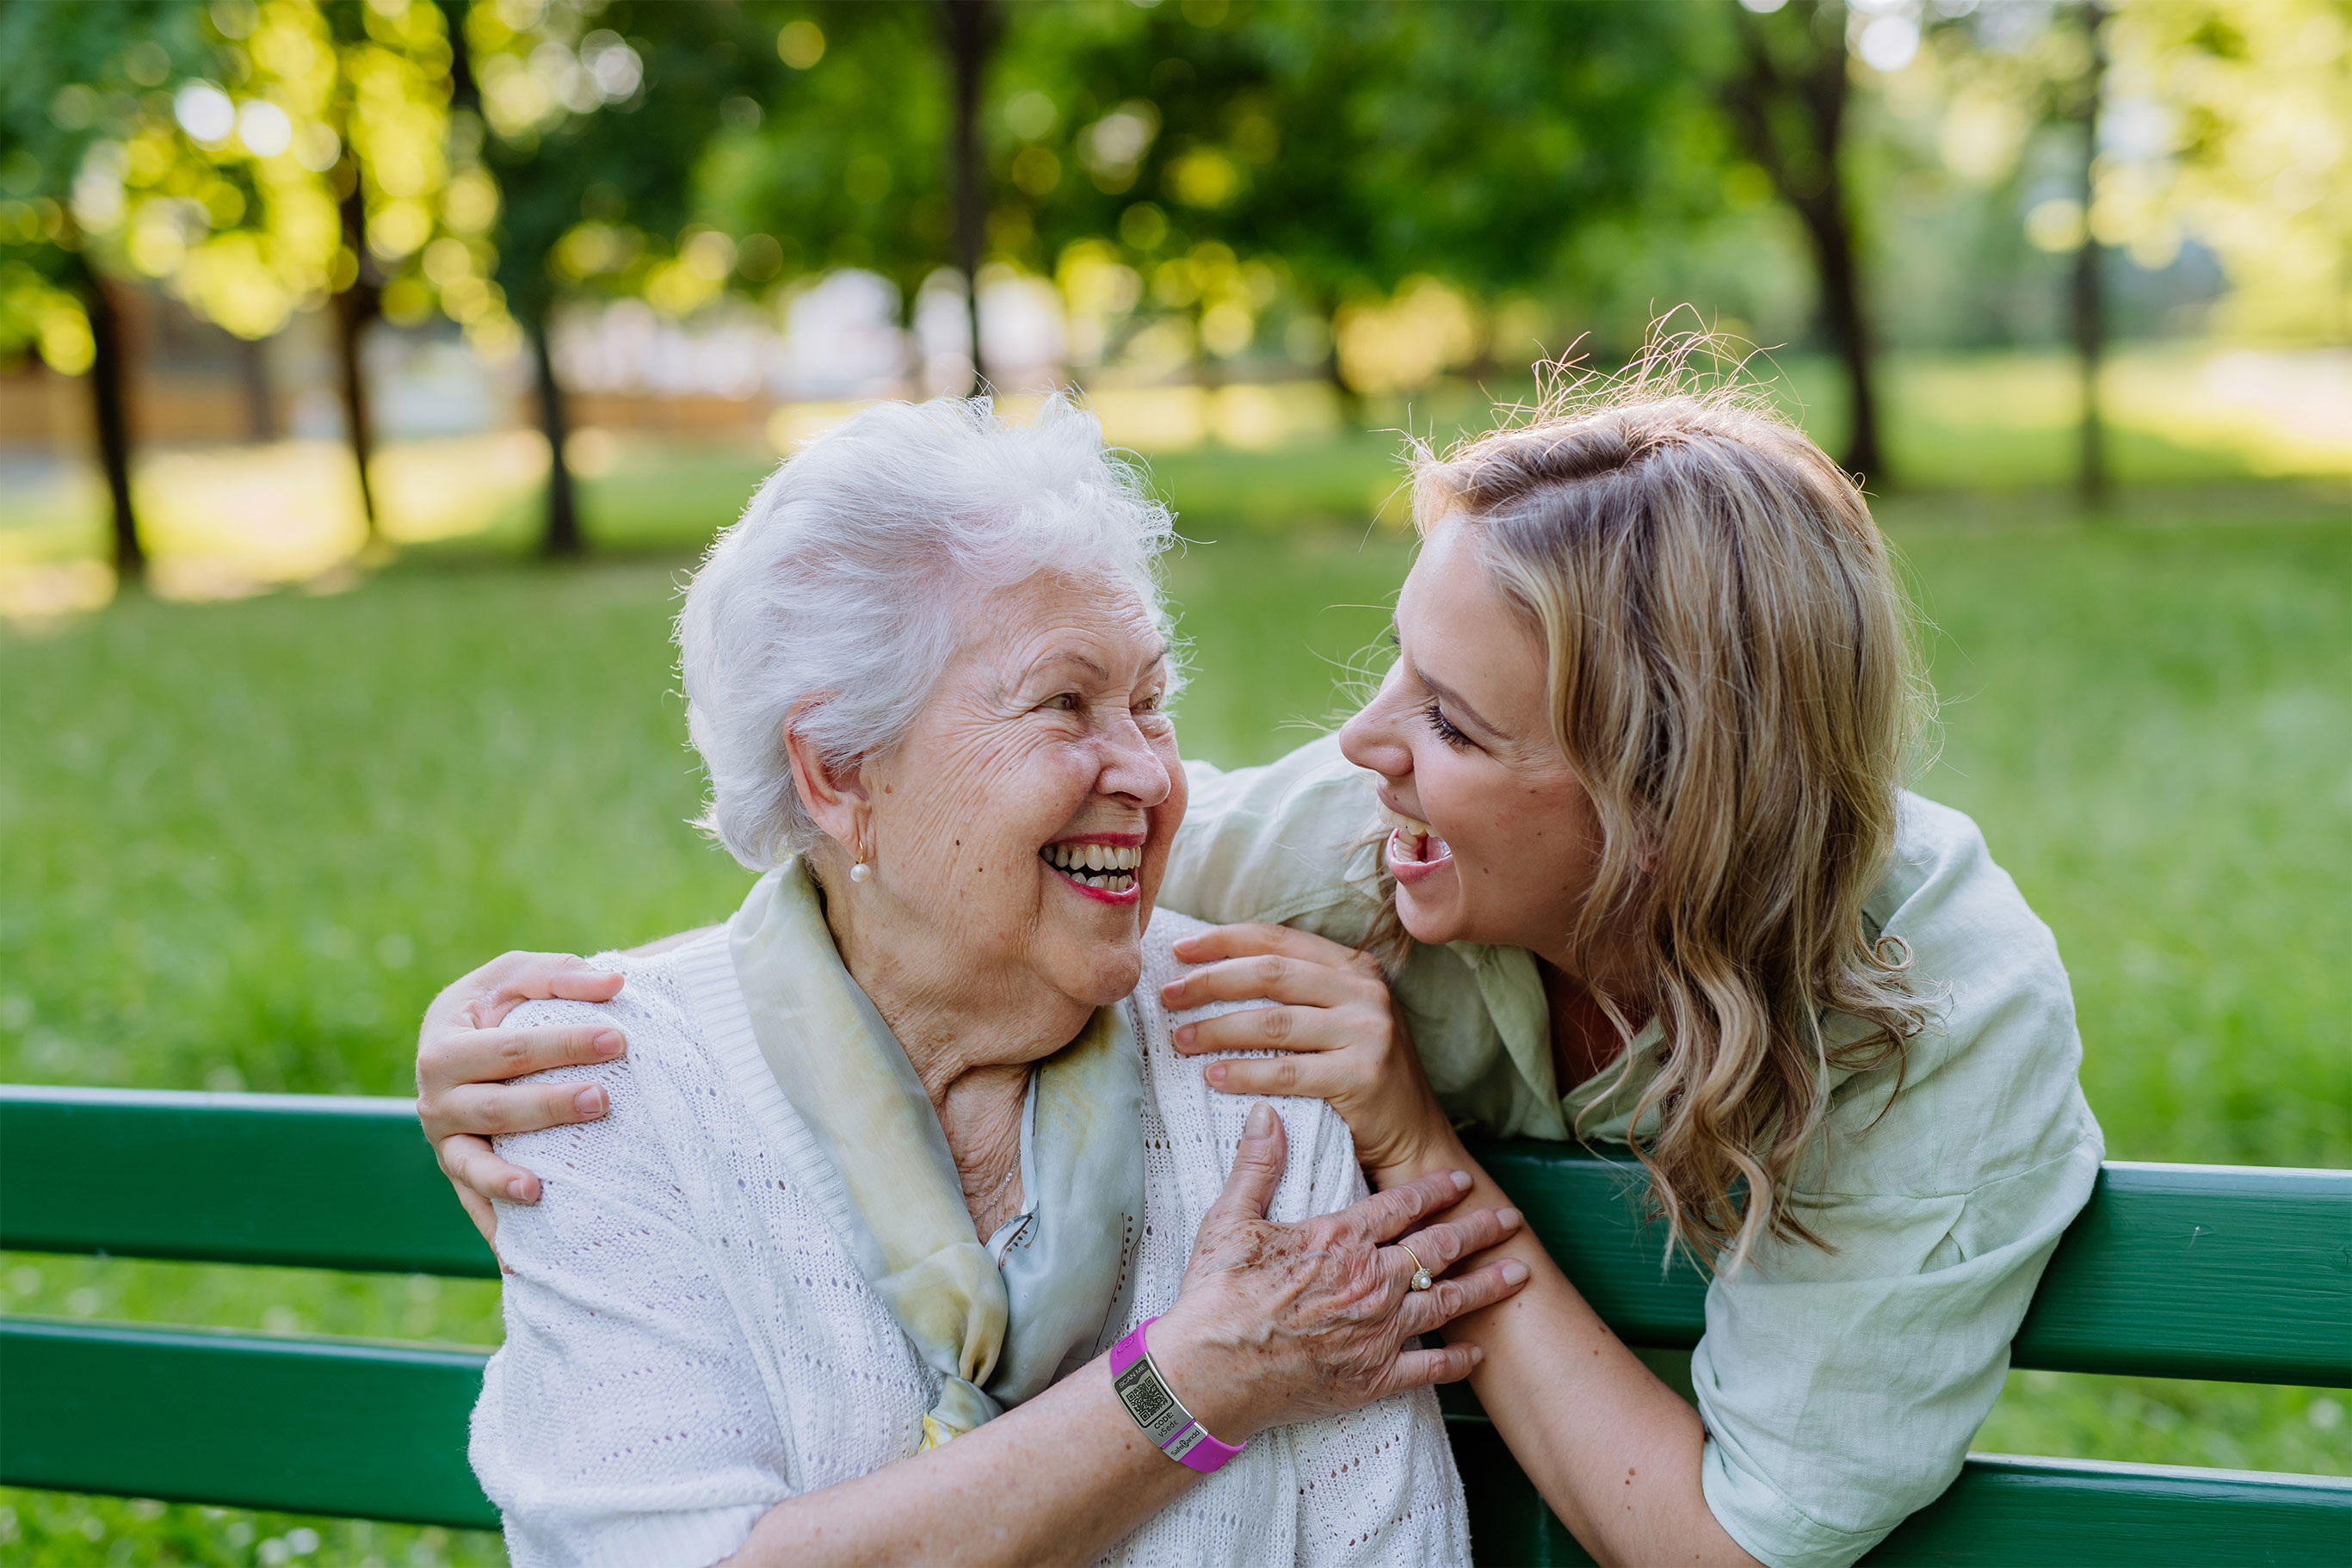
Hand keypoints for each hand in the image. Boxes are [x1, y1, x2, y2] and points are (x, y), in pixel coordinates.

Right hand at [416, 951, 628, 1246]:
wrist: (465, 1040)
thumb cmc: (498, 1004)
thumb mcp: (518, 976)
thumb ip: (561, 974)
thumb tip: (615, 983)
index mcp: (446, 1044)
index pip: (509, 1049)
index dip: (563, 1044)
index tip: (619, 1039)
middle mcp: (436, 1098)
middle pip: (495, 1108)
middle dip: (549, 1107)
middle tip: (603, 1100)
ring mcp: (446, 1143)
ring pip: (472, 1164)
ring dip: (506, 1179)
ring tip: (538, 1190)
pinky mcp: (459, 1175)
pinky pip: (474, 1207)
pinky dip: (495, 1232)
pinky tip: (518, 1262)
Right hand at [1151, 1102, 1528, 1440]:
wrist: (1211, 1375)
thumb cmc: (1217, 1298)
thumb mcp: (1229, 1221)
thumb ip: (1256, 1166)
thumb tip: (1267, 1115)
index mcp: (1340, 1239)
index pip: (1402, 1205)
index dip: (1435, 1189)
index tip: (1461, 1179)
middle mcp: (1371, 1281)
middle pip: (1438, 1248)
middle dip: (1478, 1229)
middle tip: (1509, 1218)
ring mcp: (1378, 1331)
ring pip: (1447, 1302)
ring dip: (1486, 1286)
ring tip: (1518, 1274)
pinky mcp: (1373, 1377)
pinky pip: (1429, 1368)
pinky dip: (1457, 1360)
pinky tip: (1478, 1353)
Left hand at [1162, 924, 1449, 1178]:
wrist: (1414, 1137)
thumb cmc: (1361, 1075)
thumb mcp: (1341, 1018)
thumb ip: (1298, 992)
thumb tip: (1214, 973)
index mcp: (1355, 967)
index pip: (1279, 940)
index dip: (1224, 941)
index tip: (1180, 950)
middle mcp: (1365, 992)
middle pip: (1271, 974)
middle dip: (1211, 981)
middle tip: (1169, 995)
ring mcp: (1367, 1032)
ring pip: (1273, 1022)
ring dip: (1217, 1029)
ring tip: (1180, 1040)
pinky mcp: (1362, 1075)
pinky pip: (1286, 1072)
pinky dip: (1243, 1073)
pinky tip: (1212, 1076)